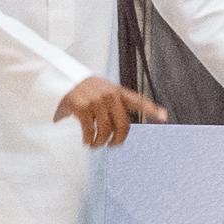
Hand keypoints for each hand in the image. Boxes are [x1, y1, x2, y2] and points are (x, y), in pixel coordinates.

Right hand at [53, 76, 167, 147]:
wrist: (59, 78)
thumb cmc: (82, 88)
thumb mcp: (102, 89)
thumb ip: (114, 102)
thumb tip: (122, 126)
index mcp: (117, 91)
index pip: (138, 100)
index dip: (152, 109)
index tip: (164, 116)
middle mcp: (109, 95)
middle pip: (123, 125)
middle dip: (118, 140)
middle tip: (112, 145)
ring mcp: (96, 101)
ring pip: (106, 131)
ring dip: (100, 142)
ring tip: (95, 144)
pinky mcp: (82, 107)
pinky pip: (90, 131)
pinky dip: (89, 140)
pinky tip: (87, 141)